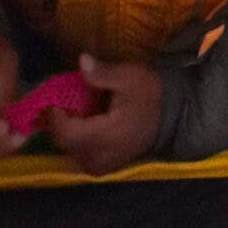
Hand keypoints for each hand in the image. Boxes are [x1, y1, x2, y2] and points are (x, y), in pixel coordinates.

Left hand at [42, 54, 163, 174]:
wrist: (172, 117)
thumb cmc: (149, 96)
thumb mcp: (129, 78)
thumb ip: (102, 73)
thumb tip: (81, 60)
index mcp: (104, 137)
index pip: (65, 133)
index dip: (55, 116)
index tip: (55, 97)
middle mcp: (98, 158)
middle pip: (64, 143)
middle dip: (60, 122)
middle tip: (63, 101)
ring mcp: (100, 166)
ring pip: (69, 151)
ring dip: (68, 131)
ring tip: (74, 112)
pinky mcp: (103, 168)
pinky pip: (80, 156)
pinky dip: (77, 140)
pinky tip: (86, 124)